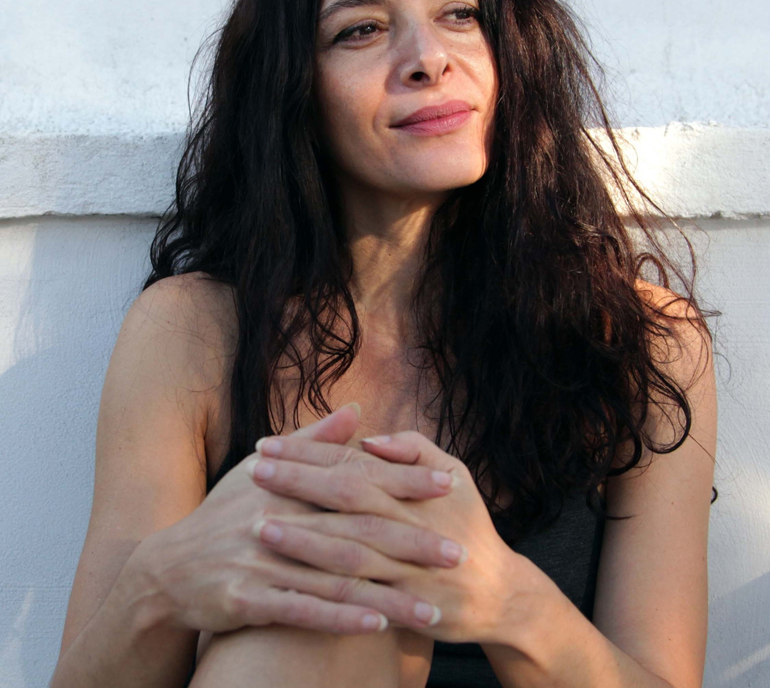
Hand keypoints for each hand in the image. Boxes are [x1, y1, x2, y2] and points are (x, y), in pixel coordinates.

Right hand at [129, 406, 455, 637]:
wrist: (168, 569)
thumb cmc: (225, 512)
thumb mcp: (263, 468)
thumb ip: (315, 441)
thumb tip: (358, 408)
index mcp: (290, 484)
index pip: (358, 478)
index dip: (405, 479)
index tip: (449, 482)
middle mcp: (279, 518)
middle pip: (357, 529)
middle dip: (412, 541)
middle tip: (458, 551)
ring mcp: (264, 560)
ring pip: (338, 578)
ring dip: (389, 594)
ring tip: (435, 606)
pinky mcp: (249, 599)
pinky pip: (303, 611)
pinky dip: (341, 618)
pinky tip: (378, 624)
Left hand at [248, 430, 550, 644]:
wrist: (501, 593)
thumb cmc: (468, 523)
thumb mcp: (454, 473)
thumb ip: (414, 447)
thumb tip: (370, 436)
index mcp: (414, 485)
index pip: (353, 460)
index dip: (310, 451)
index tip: (268, 444)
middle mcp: (410, 520)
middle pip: (345, 496)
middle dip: (297, 482)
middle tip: (254, 470)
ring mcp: (407, 565)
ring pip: (348, 547)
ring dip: (303, 535)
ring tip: (258, 523)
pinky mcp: (405, 604)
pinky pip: (359, 597)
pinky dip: (324, 589)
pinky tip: (291, 582)